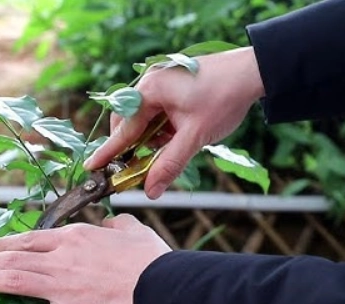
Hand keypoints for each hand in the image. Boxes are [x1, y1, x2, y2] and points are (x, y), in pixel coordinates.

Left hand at [0, 214, 170, 303]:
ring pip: (12, 281)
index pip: (30, 240)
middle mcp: (61, 258)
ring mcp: (61, 286)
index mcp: (74, 237)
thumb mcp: (134, 233)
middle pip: (12, 259)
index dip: (4, 245)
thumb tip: (112, 224)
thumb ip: (117, 226)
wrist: (164, 290)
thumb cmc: (153, 262)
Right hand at [84, 47, 264, 198]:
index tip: (90, 167)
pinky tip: (178, 135)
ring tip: (173, 146)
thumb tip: (151, 191)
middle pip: (129, 124)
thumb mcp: (195, 137)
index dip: (107, 153)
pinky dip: (162, 128)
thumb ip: (169, 164)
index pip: (122, 131)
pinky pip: (156, 112)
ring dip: (152, 138)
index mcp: (149, 92)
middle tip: (142, 166)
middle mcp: (149, 84)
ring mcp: (160, 82)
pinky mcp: (172, 86)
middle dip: (135, 146)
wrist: (254, 72)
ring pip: (144, 120)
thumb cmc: (224, 97)